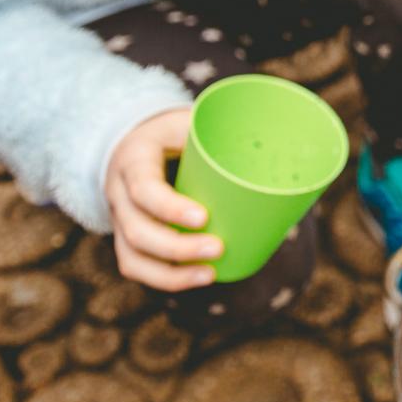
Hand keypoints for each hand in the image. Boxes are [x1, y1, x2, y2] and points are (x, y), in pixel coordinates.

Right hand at [105, 109, 223, 291]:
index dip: (169, 208)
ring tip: (210, 273)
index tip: (204, 217)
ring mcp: (120, 218)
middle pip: (136, 230)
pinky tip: (198, 278)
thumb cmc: (176, 132)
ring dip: (171, 273)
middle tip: (219, 248)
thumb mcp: (191, 121)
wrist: (139, 140)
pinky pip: (135, 266)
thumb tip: (283, 142)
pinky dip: (165, 279)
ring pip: (132, 256)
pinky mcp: (129, 237)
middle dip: (177, 247)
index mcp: (134, 158)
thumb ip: (224, 129)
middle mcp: (119, 191)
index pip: (142, 188)